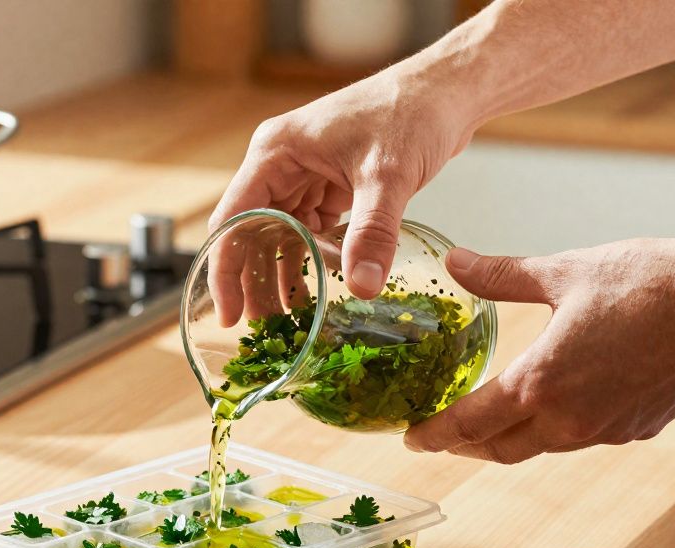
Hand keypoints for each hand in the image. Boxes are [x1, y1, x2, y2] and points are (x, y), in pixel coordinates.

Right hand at [207, 64, 478, 326]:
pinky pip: (311, 230)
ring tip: (288, 320)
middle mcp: (281, 164)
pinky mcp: (330, 185)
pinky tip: (318, 291)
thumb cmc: (411, 112)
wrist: (447, 91)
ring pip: (281, 235)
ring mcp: (305, 175)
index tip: (231, 314)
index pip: (234, 219)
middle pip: (252, 232)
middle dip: (255, 280)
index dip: (226, 270)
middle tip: (262, 329)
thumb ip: (372, 233)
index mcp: (275, 153)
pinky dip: (313, 260)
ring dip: (283, 274)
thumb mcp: (388, 176)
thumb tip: (363, 287)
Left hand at [403, 236, 674, 463]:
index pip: (469, 425)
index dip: (434, 436)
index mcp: (540, 384)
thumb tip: (456, 263)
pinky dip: (557, 427)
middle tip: (442, 437)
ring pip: (541, 447)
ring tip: (491, 420)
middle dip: (465, 447)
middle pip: (500, 449)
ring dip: (510, 439)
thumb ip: (500, 276)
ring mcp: (606, 431)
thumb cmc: (651, 284)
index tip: (412, 440)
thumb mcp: (562, 272)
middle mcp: (569, 420)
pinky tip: (556, 402)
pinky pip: (582, 437)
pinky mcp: (637, 430)